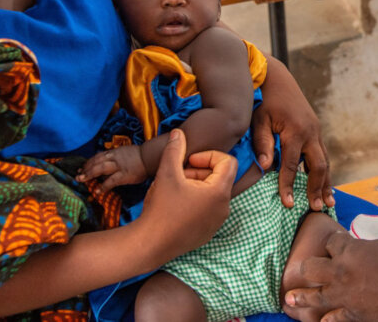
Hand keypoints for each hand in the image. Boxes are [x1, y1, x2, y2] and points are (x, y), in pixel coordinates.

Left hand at [76, 144, 146, 192]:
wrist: (151, 157)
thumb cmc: (139, 156)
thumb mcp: (125, 152)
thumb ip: (115, 157)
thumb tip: (105, 163)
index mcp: (114, 152)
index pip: (98, 156)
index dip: (88, 162)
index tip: (81, 168)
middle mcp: (114, 158)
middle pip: (96, 162)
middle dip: (85, 168)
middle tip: (77, 175)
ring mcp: (118, 166)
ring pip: (100, 168)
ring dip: (89, 174)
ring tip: (81, 180)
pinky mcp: (124, 175)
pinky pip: (111, 181)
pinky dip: (103, 186)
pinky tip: (97, 191)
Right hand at [137, 129, 236, 261]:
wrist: (149, 244)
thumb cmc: (160, 208)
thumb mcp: (167, 173)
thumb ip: (175, 150)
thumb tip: (179, 133)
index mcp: (219, 192)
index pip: (228, 161)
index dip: (209, 156)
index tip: (189, 162)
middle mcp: (224, 207)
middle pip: (220, 177)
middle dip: (200, 171)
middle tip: (179, 175)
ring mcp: (217, 221)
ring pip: (214, 193)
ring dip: (198, 185)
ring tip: (176, 189)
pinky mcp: (208, 231)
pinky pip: (209, 209)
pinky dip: (197, 201)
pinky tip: (177, 204)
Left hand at [255, 56, 332, 210]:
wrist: (277, 79)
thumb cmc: (264, 101)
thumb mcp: (259, 120)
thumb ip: (263, 142)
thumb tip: (266, 166)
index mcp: (296, 131)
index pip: (291, 166)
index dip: (289, 186)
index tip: (288, 204)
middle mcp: (310, 132)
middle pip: (318, 166)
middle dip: (317, 188)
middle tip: (315, 207)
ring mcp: (316, 131)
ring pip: (325, 161)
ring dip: (326, 182)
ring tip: (328, 202)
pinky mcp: (316, 131)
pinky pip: (322, 154)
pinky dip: (323, 170)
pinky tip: (324, 184)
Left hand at [284, 232, 377, 321]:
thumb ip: (372, 250)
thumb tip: (367, 253)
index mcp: (351, 250)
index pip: (331, 242)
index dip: (332, 243)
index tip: (333, 244)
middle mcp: (342, 274)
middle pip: (311, 267)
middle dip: (307, 267)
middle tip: (303, 270)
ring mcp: (346, 298)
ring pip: (314, 297)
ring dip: (301, 298)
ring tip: (289, 300)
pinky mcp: (355, 317)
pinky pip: (334, 320)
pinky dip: (327, 321)